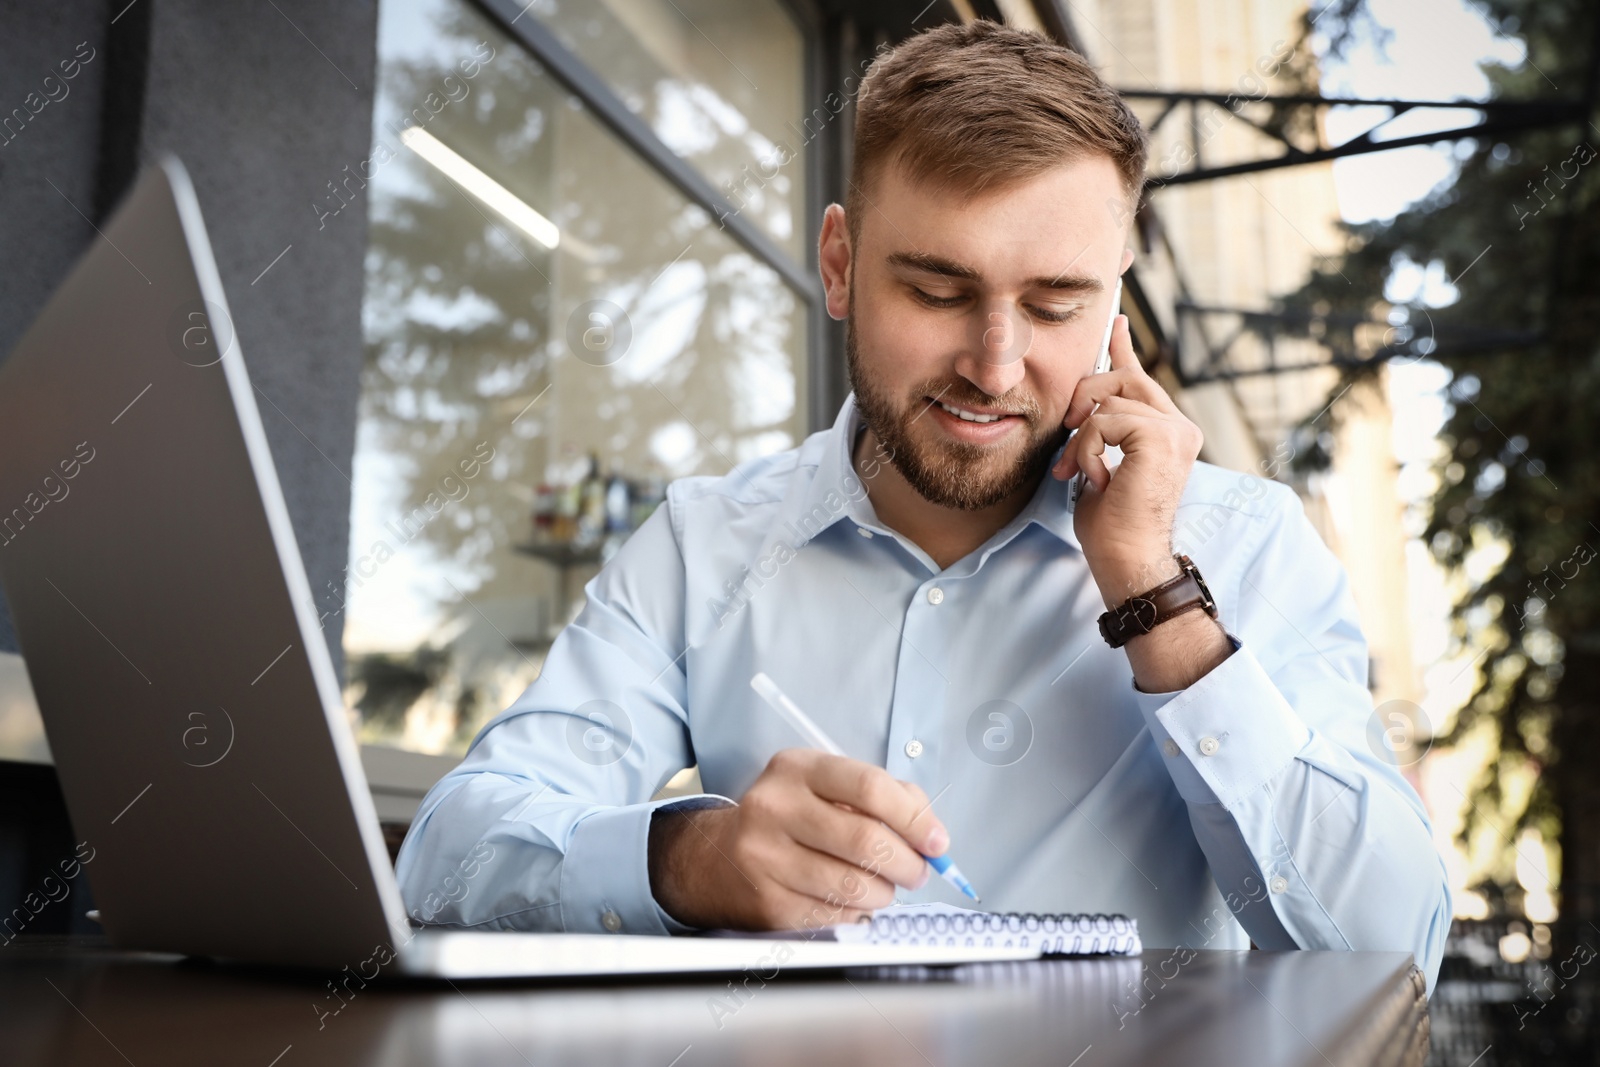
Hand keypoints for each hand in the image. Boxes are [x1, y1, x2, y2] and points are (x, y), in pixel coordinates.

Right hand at [648, 749, 947, 930]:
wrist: (715, 857)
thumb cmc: (789, 818)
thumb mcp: (825, 787)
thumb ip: (884, 796)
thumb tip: (931, 834)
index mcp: (797, 769)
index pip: (869, 787)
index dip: (914, 818)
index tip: (937, 842)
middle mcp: (775, 807)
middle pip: (866, 841)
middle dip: (908, 864)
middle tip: (918, 872)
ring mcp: (766, 857)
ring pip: (853, 885)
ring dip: (885, 893)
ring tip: (885, 888)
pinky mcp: (767, 901)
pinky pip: (834, 916)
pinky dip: (857, 913)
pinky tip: (853, 902)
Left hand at [1051, 314, 1203, 600]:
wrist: (1127, 558)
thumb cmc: (1110, 525)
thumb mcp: (1099, 464)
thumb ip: (1100, 432)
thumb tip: (1082, 409)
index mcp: (1167, 432)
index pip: (1141, 379)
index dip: (1122, 348)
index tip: (1115, 320)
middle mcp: (1180, 427)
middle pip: (1122, 378)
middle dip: (1084, 399)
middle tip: (1068, 434)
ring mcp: (1176, 431)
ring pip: (1108, 401)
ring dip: (1081, 439)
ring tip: (1080, 473)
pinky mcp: (1162, 438)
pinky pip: (1104, 421)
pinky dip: (1088, 449)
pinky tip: (1097, 477)